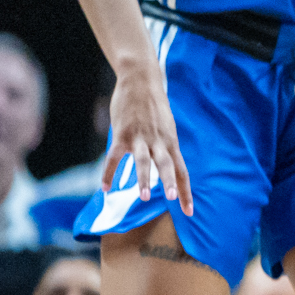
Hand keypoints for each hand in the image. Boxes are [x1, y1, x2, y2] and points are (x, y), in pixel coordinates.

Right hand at [102, 63, 192, 214]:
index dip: (185, 192)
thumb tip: (168, 166)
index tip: (189, 212)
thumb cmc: (154, 108)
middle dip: (169, 182)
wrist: (141, 82)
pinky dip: (109, 173)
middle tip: (170, 199)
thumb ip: (167, 148)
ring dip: (143, 177)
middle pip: (167, 165)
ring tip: (142, 196)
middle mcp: (159, 142)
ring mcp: (140, 138)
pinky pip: (114, 157)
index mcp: (172, 144)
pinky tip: (105, 188)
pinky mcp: (122, 134)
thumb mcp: (167, 129)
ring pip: (143, 160)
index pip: (182, 171)